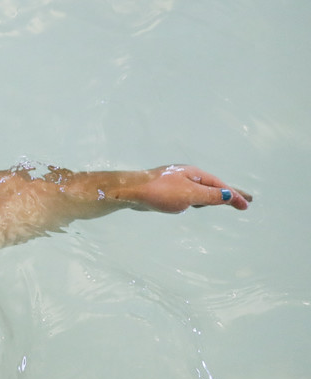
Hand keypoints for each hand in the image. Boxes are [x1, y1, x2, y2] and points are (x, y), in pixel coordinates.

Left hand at [115, 165, 251, 213]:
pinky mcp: (166, 190)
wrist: (130, 191)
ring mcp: (176, 182)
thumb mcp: (190, 195)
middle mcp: (186, 175)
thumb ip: (209, 196)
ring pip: (200, 191)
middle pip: (213, 186)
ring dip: (212, 197)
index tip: (247, 204)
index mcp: (194, 174)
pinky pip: (188, 196)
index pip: (220, 186)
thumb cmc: (161, 192)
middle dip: (228, 194)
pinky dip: (197, 200)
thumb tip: (228, 195)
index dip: (234, 195)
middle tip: (245, 200)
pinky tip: (196, 204)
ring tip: (226, 201)